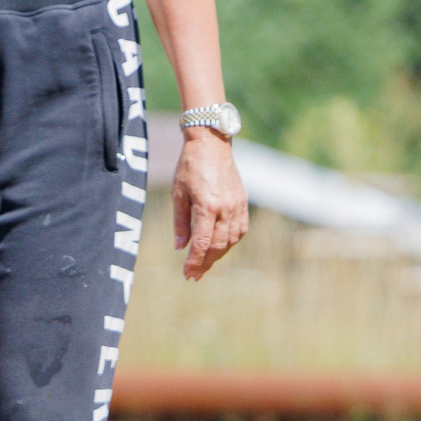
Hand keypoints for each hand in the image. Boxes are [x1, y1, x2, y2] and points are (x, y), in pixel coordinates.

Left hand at [170, 130, 247, 280]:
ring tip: (205, 264)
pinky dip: (230, 242)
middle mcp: (225, 208)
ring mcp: (237, 206)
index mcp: (207, 206)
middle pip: (218, 245)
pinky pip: (240, 229)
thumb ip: (180, 222)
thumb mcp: (178, 193)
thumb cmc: (189, 167)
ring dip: (218, 255)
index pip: (202, 243)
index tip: (187, 274)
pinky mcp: (242, 202)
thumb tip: (180, 248)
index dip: (195, 261)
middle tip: (194, 275)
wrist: (211, 145)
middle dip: (206, 263)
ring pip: (230, 240)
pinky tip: (221, 247)